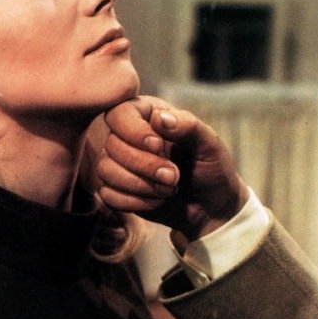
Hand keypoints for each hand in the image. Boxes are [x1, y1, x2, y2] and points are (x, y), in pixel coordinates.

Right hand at [96, 96, 248, 239]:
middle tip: (174, 176)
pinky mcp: (118, 190)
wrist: (212, 206)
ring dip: (139, 185)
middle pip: (111, 145)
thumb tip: (160, 118)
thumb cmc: (212, 167)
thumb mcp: (209, 143)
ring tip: (169, 189)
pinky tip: (157, 200)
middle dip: (144, 165)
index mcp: (149, 115)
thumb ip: (188, 125)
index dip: (133, 131)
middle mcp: (129, 136)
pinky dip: (134, 202)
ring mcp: (121, 164)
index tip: (159, 146)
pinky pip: (108, 195)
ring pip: (105, 170)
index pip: (119, 113)